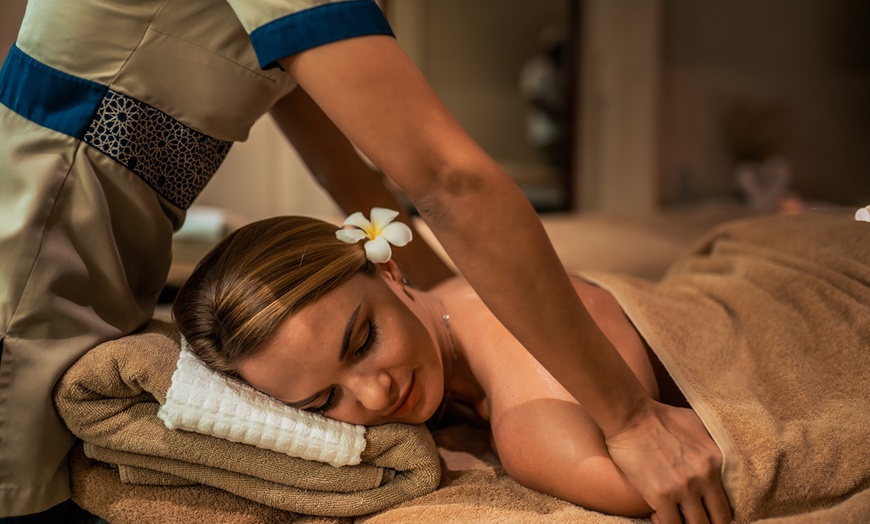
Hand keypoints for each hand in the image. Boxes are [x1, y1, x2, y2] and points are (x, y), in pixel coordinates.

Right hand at [605, 402, 731, 523]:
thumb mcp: (698, 425)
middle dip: (707, 522)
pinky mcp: (661, 495)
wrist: (630, 416)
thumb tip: (720, 463)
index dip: (719, 512)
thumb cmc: (660, 418)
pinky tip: (657, 514)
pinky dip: (665, 523)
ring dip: (686, 523)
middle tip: (692, 517)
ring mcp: (683, 487)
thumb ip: (714, 447)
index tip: (708, 510)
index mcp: (718, 460)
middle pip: (719, 520)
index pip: (731, 502)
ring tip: (674, 515)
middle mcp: (705, 476)